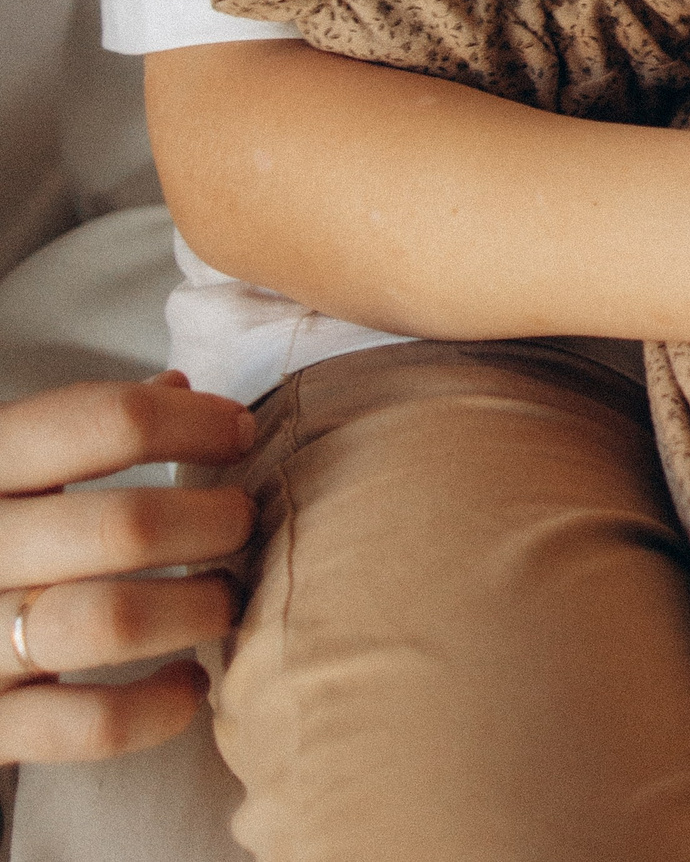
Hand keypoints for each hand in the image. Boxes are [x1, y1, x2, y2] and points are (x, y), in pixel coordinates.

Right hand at [1, 373, 256, 763]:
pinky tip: (192, 681)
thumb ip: (80, 430)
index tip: (241, 433)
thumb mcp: (11, 471)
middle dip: (214, 521)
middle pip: (123, 526)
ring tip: (224, 598)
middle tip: (243, 523)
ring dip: (197, 606)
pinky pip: (93, 724)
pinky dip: (163, 704)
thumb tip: (179, 387)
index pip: (99, 420)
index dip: (193, 422)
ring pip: (112, 622)